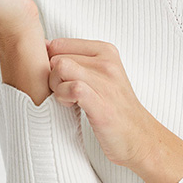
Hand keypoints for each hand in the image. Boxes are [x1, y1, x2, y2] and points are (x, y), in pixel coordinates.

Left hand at [46, 38, 157, 166]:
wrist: (139, 137)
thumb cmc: (115, 108)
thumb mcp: (100, 75)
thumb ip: (76, 61)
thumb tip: (43, 48)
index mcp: (105, 51)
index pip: (59, 44)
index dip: (50, 64)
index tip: (61, 80)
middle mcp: (107, 62)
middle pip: (56, 57)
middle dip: (51, 77)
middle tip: (64, 93)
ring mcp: (106, 82)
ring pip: (60, 68)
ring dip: (56, 87)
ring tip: (67, 99)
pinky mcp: (101, 103)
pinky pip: (72, 87)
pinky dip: (64, 97)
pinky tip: (71, 106)